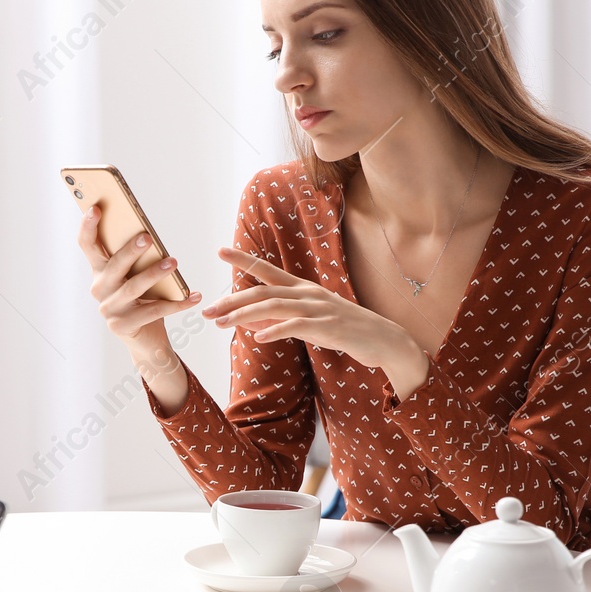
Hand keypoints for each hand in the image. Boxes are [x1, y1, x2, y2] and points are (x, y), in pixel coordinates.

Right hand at [77, 206, 202, 346]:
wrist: (146, 340)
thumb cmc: (142, 299)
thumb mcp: (135, 275)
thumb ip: (135, 257)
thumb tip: (146, 233)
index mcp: (99, 271)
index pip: (87, 245)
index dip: (88, 227)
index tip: (96, 208)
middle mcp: (99, 289)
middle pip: (113, 266)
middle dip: (130, 250)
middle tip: (146, 237)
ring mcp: (110, 309)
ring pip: (134, 287)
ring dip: (155, 273)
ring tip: (173, 263)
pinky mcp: (123, 326)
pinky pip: (153, 311)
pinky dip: (177, 303)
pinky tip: (194, 296)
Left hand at [202, 246, 429, 394]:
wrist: (384, 340)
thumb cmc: (345, 331)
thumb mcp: (310, 323)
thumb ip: (282, 319)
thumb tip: (253, 321)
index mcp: (303, 289)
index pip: (268, 270)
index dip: (244, 260)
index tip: (220, 250)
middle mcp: (308, 294)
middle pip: (263, 291)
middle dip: (232, 300)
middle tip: (207, 310)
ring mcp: (319, 309)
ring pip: (274, 306)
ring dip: (245, 315)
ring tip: (222, 324)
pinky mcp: (328, 326)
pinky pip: (297, 326)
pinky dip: (276, 330)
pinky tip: (259, 337)